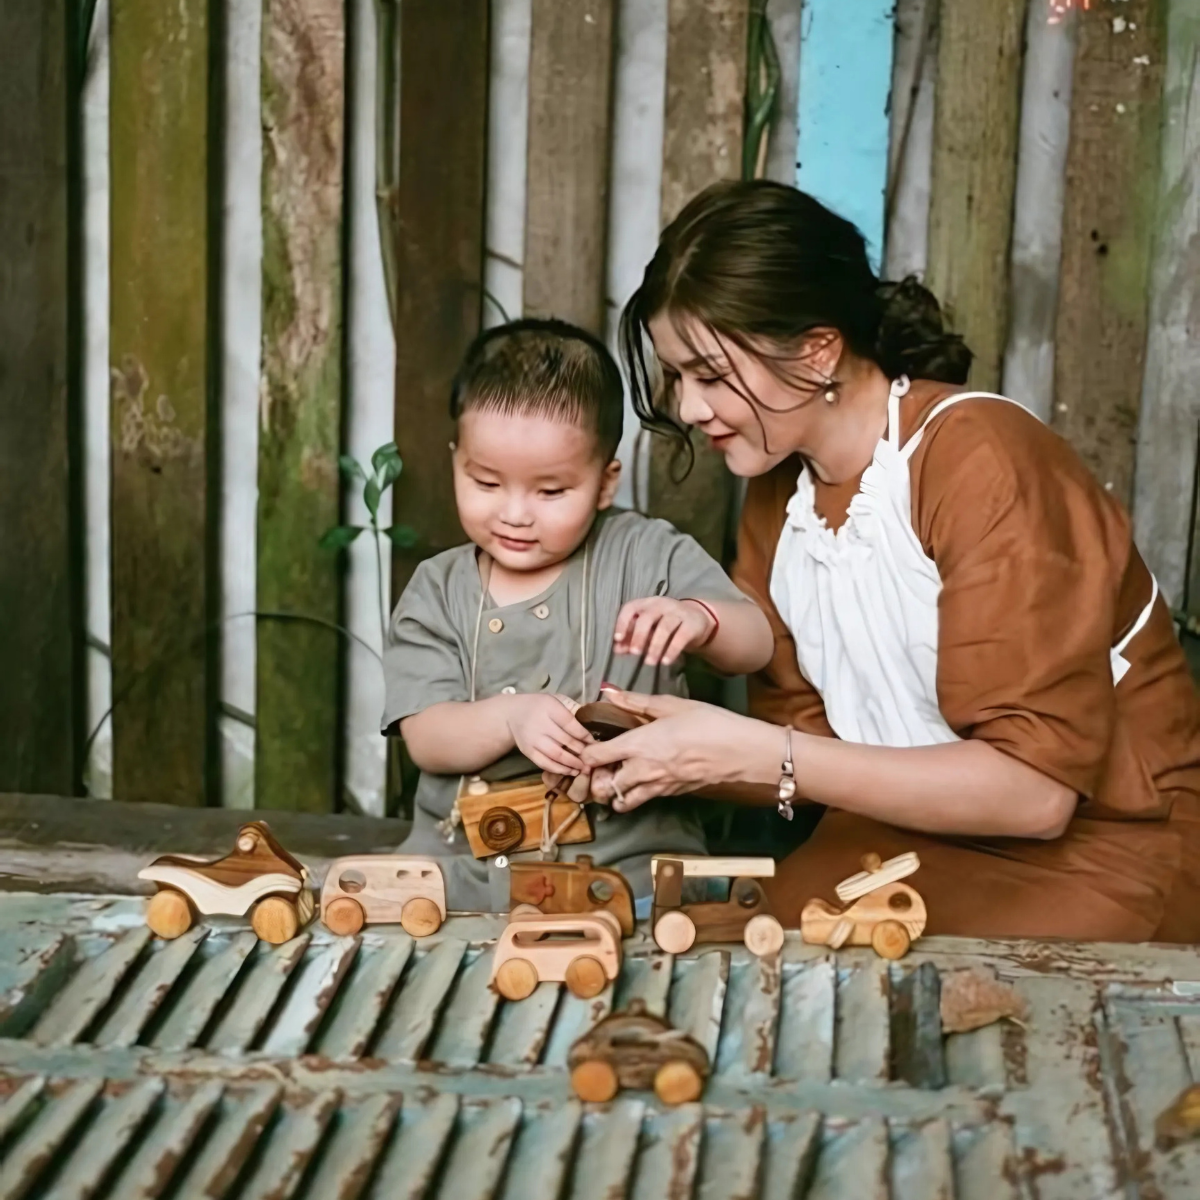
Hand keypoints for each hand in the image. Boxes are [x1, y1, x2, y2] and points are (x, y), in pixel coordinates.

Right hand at [503, 693, 592, 775]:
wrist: (512, 714)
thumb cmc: (540, 707)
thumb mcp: (556, 700)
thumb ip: (573, 710)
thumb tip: (593, 724)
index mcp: (549, 707)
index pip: (570, 723)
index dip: (584, 734)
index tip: (594, 742)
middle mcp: (540, 724)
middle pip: (565, 740)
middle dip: (581, 751)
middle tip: (593, 758)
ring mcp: (532, 739)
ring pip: (556, 755)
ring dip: (572, 763)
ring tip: (584, 768)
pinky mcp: (528, 751)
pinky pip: (545, 763)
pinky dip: (559, 769)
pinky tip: (570, 771)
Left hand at [578, 688, 752, 810]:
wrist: (743, 753)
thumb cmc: (711, 723)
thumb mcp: (673, 705)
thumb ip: (637, 701)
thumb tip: (610, 692)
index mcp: (639, 744)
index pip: (595, 757)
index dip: (586, 752)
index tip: (588, 744)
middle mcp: (643, 770)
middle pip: (603, 787)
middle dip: (596, 779)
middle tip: (600, 764)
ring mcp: (658, 787)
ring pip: (621, 802)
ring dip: (614, 793)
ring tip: (617, 777)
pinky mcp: (672, 795)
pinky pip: (644, 801)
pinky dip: (634, 796)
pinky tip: (641, 779)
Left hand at [613, 597, 714, 665]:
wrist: (697, 620)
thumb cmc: (665, 624)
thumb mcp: (648, 629)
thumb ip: (632, 638)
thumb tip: (617, 649)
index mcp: (646, 604)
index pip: (630, 608)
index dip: (622, 622)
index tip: (618, 639)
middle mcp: (661, 604)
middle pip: (647, 617)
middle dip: (639, 636)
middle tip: (634, 653)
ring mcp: (677, 612)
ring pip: (665, 627)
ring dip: (655, 646)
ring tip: (650, 662)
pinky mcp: (691, 623)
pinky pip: (681, 636)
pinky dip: (672, 650)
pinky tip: (665, 662)